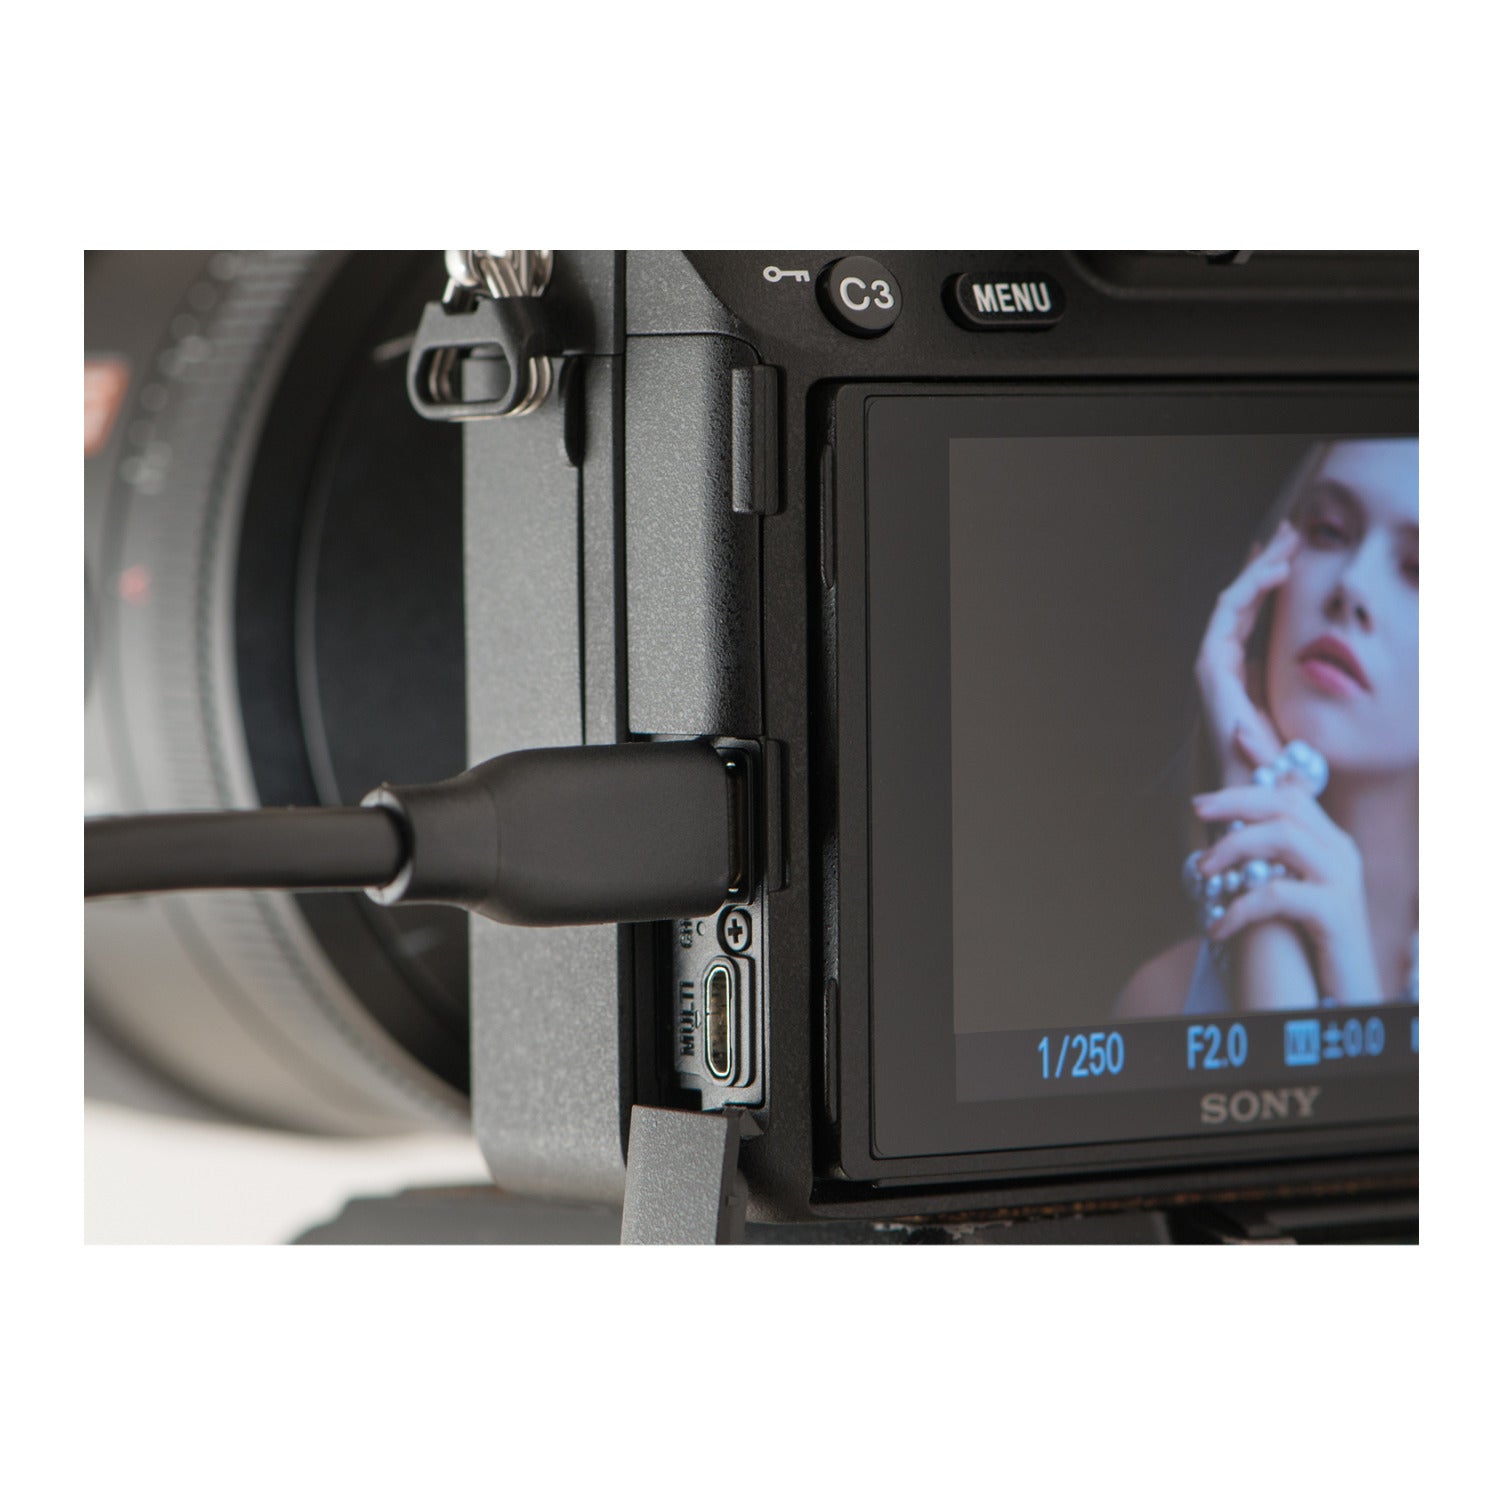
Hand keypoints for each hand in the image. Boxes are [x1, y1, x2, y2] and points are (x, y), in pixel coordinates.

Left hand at [1193, 781, 1382, 1002]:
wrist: (1346, 994)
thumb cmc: (1307, 943)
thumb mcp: (1288, 891)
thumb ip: (1267, 857)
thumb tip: (1229, 825)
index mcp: (1328, 842)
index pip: (1290, 793)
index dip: (1253, 778)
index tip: (1216, 772)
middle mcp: (1340, 853)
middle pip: (1286, 805)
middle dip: (1236, 801)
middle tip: (1198, 809)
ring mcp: (1342, 881)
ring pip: (1284, 838)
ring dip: (1234, 847)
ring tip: (1203, 871)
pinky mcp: (1336, 914)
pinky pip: (1279, 894)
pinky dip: (1241, 907)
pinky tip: (1218, 928)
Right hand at [1194, 520, 1299, 782]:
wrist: (1260, 790)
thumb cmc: (1279, 761)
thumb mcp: (1293, 708)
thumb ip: (1293, 679)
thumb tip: (1314, 653)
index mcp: (1237, 672)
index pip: (1249, 614)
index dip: (1266, 580)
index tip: (1290, 551)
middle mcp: (1220, 664)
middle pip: (1239, 601)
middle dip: (1263, 563)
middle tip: (1290, 531)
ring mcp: (1212, 665)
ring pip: (1232, 601)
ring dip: (1259, 569)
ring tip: (1288, 543)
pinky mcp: (1212, 667)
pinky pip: (1228, 616)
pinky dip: (1249, 590)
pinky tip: (1278, 572)